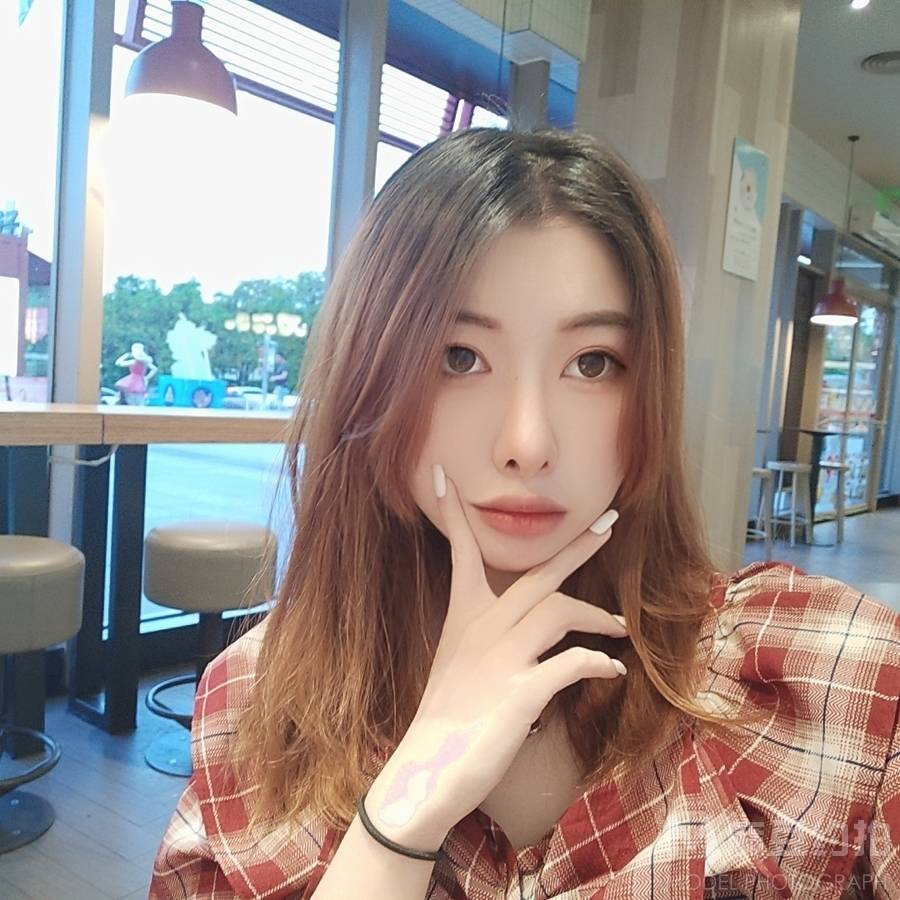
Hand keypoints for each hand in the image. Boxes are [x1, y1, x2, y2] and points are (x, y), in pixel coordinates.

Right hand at [364, 465, 627, 850]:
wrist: (426, 771)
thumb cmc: (444, 718)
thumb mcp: (457, 663)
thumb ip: (487, 637)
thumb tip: (526, 630)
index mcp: (464, 616)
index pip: (460, 552)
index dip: (452, 514)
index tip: (442, 476)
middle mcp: (483, 627)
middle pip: (538, 573)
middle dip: (578, 545)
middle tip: (609, 522)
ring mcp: (502, 657)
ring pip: (561, 610)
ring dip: (598, 616)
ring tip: (619, 629)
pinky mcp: (520, 691)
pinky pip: (572, 663)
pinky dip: (597, 663)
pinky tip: (611, 671)